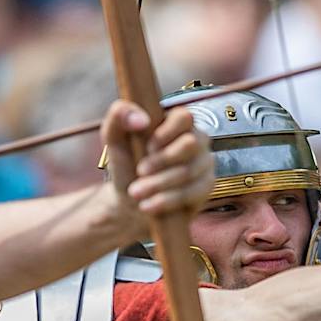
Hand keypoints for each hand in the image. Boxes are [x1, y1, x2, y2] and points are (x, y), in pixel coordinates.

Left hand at [100, 100, 213, 225]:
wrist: (130, 202)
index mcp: (175, 122)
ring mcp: (204, 162)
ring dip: (158, 183)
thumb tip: (142, 119)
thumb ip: (119, 115)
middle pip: (191, 143)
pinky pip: (194, 191)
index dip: (167, 132)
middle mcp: (195, 139)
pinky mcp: (206, 185)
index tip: (148, 147)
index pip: (184, 116)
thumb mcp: (114, 138)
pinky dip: (167, 200)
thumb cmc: (127, 165)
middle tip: (140, 171)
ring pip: (189, 170)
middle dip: (161, 161)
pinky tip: (149, 205)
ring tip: (137, 193)